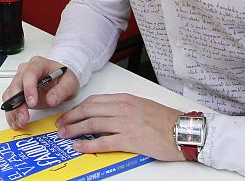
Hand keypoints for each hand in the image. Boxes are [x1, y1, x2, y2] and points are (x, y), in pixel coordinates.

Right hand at [3, 56, 78, 129]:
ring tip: (21, 122)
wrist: (60, 82)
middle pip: (16, 84)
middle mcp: (26, 71)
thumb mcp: (70, 82)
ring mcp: (20, 81)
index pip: (30, 73)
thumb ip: (62, 90)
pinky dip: (11, 113)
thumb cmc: (63, 78)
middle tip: (24, 116)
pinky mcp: (17, 92)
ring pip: (10, 94)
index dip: (29, 88)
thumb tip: (51, 99)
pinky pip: (10, 101)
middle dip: (18, 103)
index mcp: (38, 64)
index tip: (32, 102)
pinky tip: (16, 121)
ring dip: (13, 110)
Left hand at [55, 93, 184, 161]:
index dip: (78, 108)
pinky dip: (88, 144)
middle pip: (89, 111)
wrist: (183, 130)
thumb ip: (123, 107)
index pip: (94, 101)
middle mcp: (122, 109)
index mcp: (125, 99)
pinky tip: (79, 146)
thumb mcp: (141, 105)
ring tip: (64, 135)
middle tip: (61, 125)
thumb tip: (106, 114)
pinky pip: (104, 142)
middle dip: (71, 118)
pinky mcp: (130, 139)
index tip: (69, 114)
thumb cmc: (165, 120)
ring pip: (92, 124)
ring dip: (75, 129)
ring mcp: (125, 124)